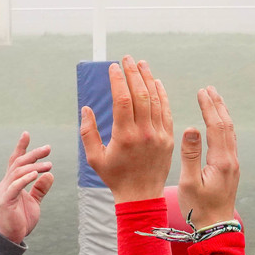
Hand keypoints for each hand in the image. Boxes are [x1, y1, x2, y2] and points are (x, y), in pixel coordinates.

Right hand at [0, 132, 53, 243]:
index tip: (27, 134)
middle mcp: (7, 183)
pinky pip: (15, 187)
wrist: (11, 238)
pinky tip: (35, 174)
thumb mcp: (34, 202)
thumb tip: (49, 175)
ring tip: (48, 165)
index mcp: (12, 182)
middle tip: (48, 148)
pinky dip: (25, 179)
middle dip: (33, 154)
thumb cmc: (20, 220)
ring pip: (18, 172)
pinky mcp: (6, 201)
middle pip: (19, 163)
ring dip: (34, 167)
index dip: (21, 147)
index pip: (16, 160)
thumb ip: (40, 189)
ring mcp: (5, 191)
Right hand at [80, 57, 173, 203]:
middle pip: (140, 94)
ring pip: (155, 99)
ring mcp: (159, 134)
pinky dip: (162, 94)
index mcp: (124, 136)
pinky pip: (166, 111)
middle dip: (133, 73)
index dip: (118, 80)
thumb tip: (86, 108)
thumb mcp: (94, 158)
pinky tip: (156, 82)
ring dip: (148, 79)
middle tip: (127, 58)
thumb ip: (87, 132)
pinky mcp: (168, 138)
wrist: (141, 196)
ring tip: (141, 64)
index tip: (113, 67)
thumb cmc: (115, 177)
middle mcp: (144, 133)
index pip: (122, 99)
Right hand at [178, 86, 239, 228]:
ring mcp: (233, 165)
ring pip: (230, 133)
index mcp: (221, 162)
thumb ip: (190, 155)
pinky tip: (218, 124)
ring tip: (214, 100)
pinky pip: (229, 141)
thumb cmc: (199, 209)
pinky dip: (223, 126)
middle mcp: (231, 161)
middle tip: (208, 89)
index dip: (208, 107)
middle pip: (226, 125)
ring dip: (222, 114)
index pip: (216, 126)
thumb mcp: (189, 183)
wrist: (215, 229)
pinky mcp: (231, 170)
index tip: (201, 92)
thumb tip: (190, 128)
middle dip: (217, 105)